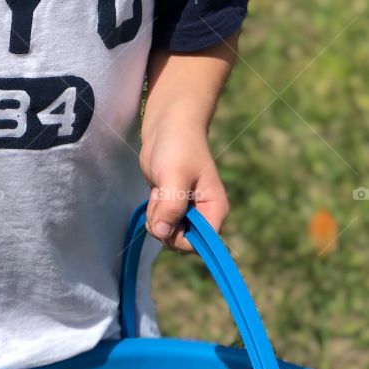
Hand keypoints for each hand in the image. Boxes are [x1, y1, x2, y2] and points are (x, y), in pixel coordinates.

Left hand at [139, 129, 228, 252]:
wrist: (168, 124)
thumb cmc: (178, 146)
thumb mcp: (174, 176)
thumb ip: (171, 207)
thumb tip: (163, 234)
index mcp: (215, 209)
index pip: (202, 244)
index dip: (182, 239)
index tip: (168, 221)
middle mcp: (203, 213)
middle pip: (182, 241)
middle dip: (165, 226)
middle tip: (161, 199)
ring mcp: (186, 210)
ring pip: (167, 232)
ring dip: (157, 216)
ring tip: (160, 190)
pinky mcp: (171, 203)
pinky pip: (160, 221)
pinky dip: (153, 210)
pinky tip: (156, 190)